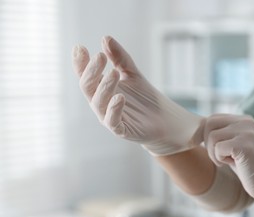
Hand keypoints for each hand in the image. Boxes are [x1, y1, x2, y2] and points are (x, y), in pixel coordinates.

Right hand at [72, 36, 202, 154]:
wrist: (162, 119)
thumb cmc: (144, 97)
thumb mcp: (132, 73)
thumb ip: (119, 58)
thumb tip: (105, 38)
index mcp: (100, 89)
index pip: (85, 75)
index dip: (81, 63)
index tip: (80, 48)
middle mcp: (100, 103)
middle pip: (88, 87)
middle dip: (92, 72)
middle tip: (100, 56)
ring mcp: (108, 117)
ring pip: (99, 103)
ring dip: (105, 87)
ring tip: (114, 72)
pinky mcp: (121, 130)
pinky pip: (113, 121)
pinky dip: (114, 109)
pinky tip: (120, 97)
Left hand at [203, 114, 253, 211]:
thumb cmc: (246, 165)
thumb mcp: (232, 144)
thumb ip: (219, 133)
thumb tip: (194, 130)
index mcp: (243, 119)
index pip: (212, 118)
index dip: (206, 135)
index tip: (215, 150)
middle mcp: (246, 122)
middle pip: (208, 124)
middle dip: (208, 144)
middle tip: (222, 156)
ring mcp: (247, 133)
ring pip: (211, 137)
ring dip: (215, 154)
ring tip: (230, 160)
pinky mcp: (246, 146)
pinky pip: (218, 148)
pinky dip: (220, 159)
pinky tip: (233, 164)